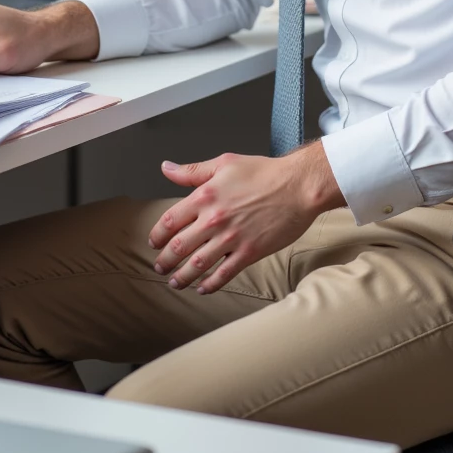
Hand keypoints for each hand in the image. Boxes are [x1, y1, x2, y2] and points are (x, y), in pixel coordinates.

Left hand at [148, 143, 342, 294]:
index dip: (157, 234)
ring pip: (197, 265)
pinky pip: (224, 274)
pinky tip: (203, 288)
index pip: (170, 220)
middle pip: (179, 246)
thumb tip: (167, 168)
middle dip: (165, 260)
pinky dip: (210, 285)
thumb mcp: (224, 163)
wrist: (298, 186)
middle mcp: (214, 219)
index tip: (154, 242)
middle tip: (159, 267)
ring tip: (175, 282)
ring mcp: (231, 238)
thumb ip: (193, 170)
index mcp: (205, 196)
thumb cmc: (264, 172)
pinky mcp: (249, 253)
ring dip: (182, 277)